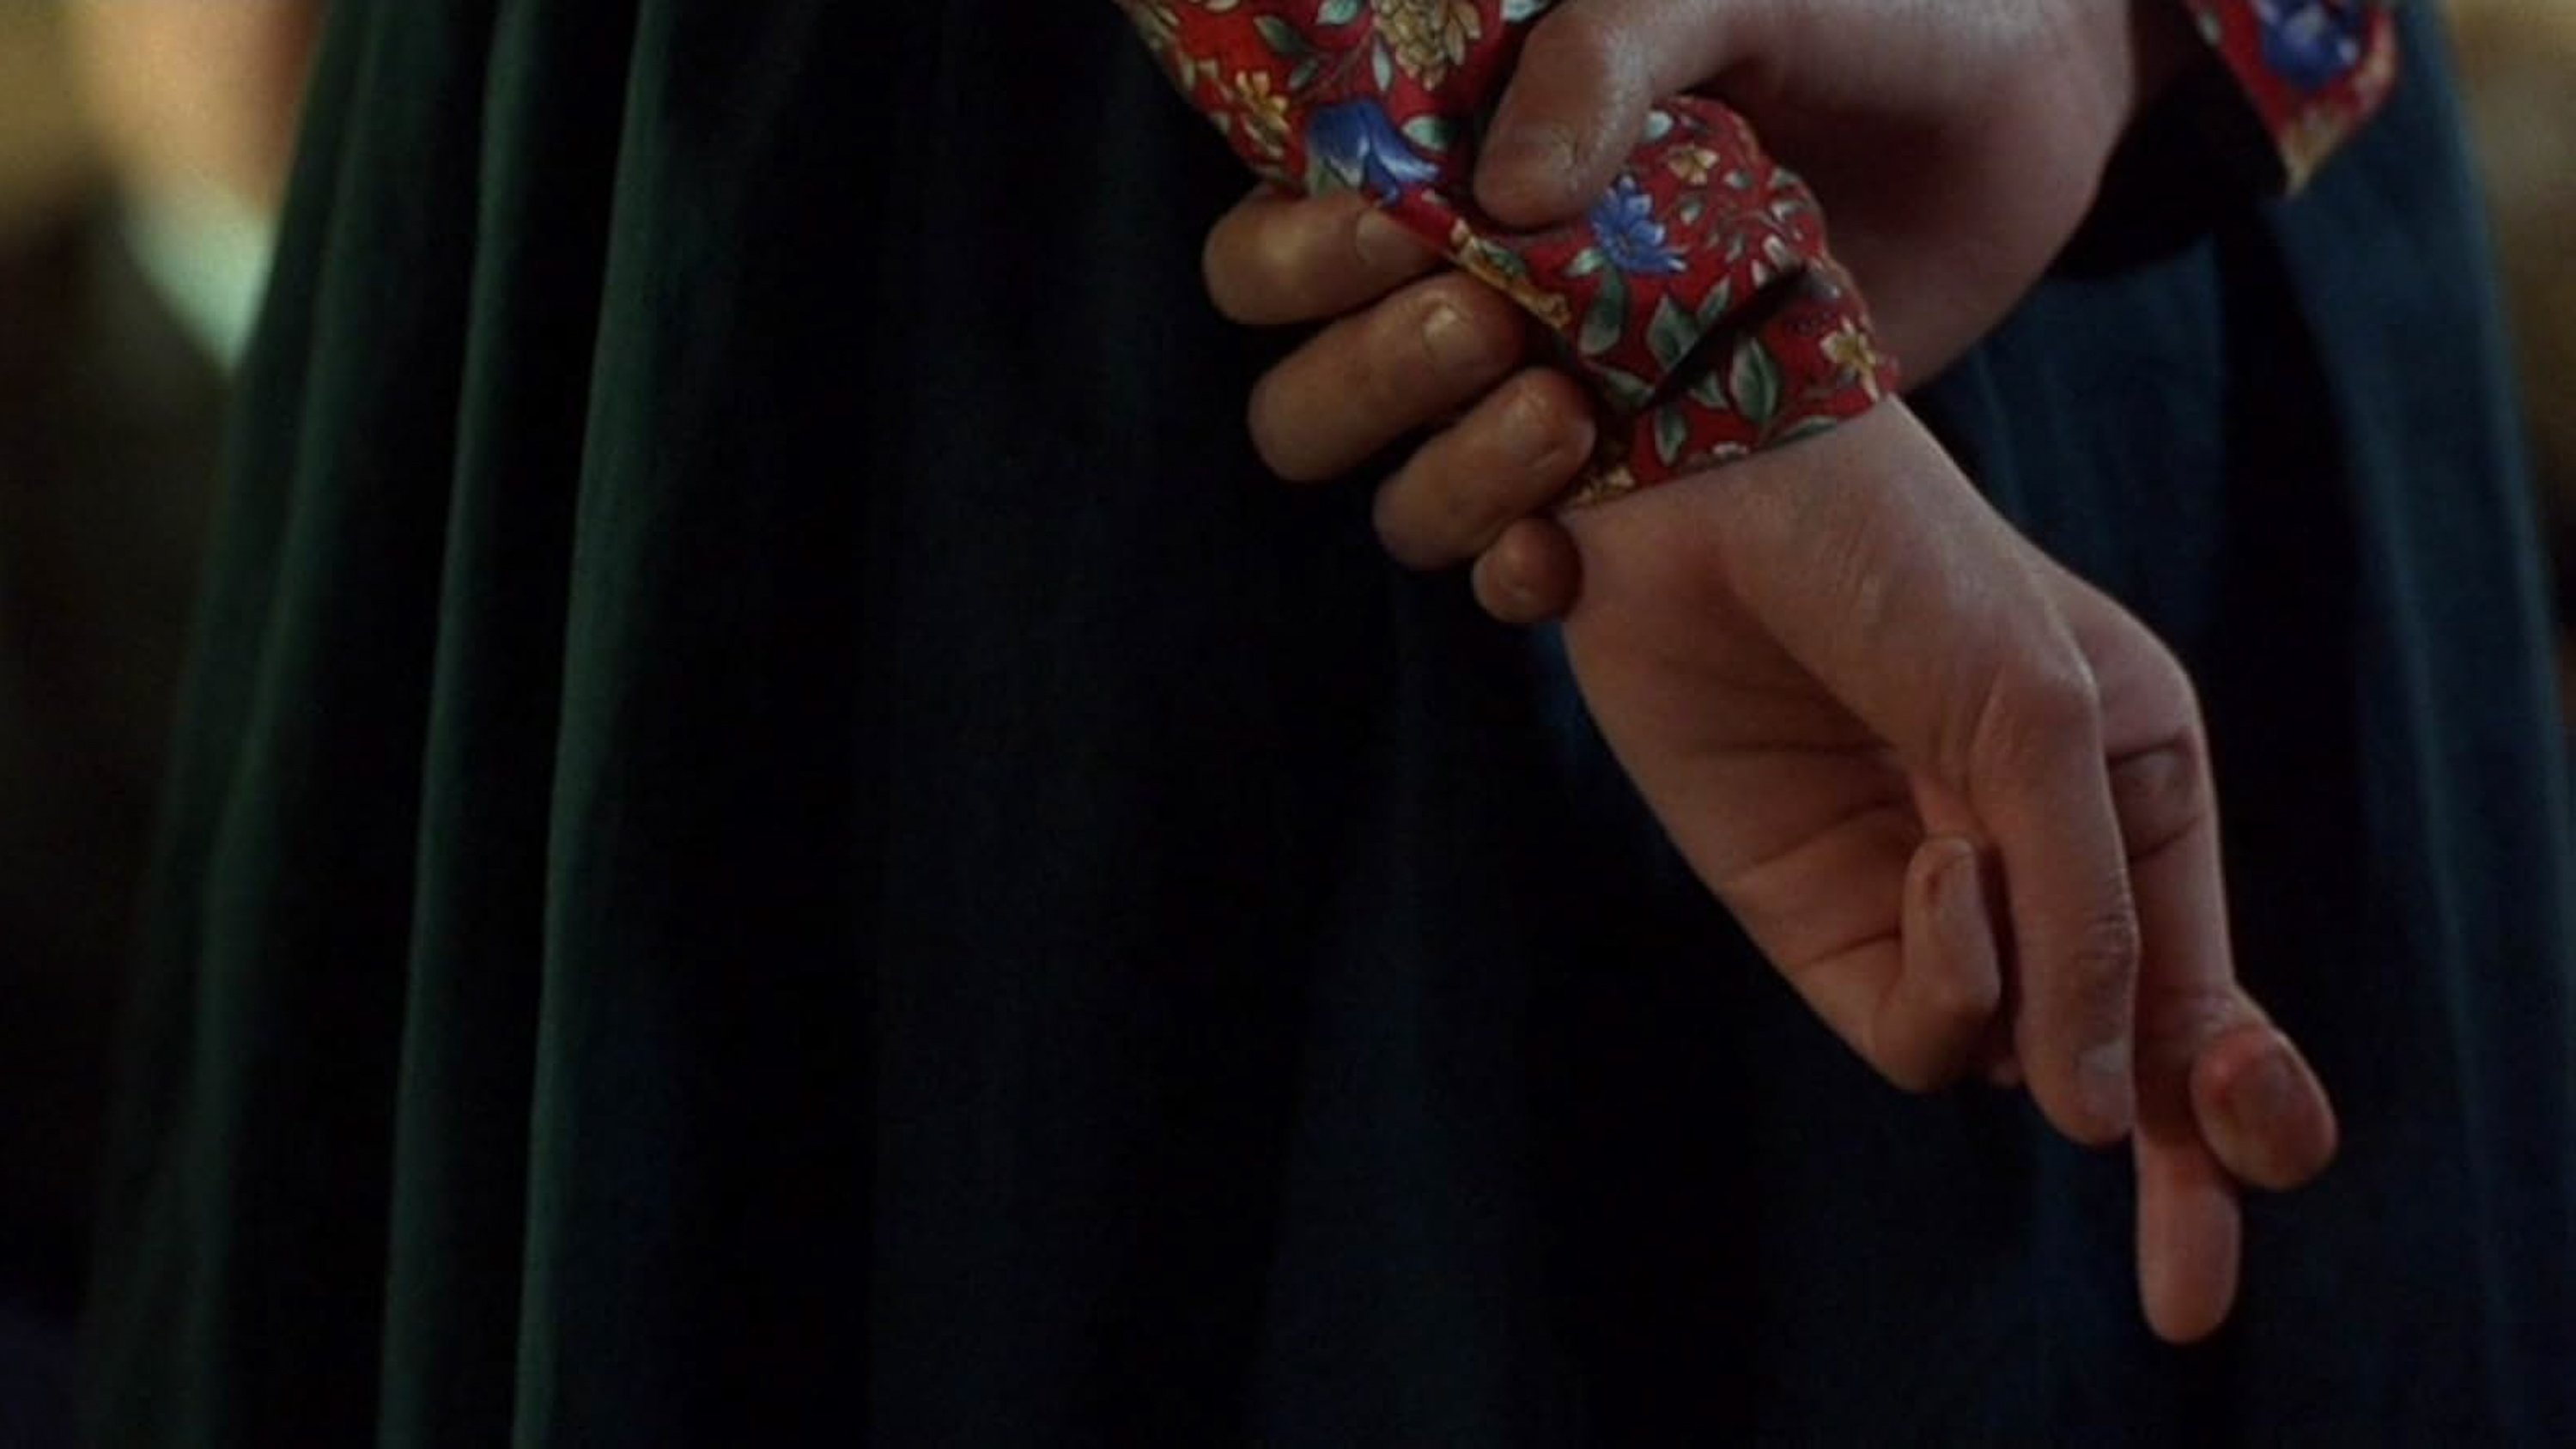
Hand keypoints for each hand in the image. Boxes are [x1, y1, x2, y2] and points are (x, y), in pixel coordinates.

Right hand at [1201, 0, 2203, 613]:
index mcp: (1444, 161)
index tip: (1401, 227)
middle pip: (1302, 384)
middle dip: (1365, 372)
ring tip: (1563, 412)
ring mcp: (1548, 392)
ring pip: (1395, 488)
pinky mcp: (1638, 485)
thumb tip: (1501, 193)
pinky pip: (1512, 566)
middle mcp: (1467, 288)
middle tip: (1491, 320)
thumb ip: (1612, 47)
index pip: (1273, 235)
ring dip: (1442, 473)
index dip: (1298, 253)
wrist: (2021, 114)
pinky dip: (1512, 575)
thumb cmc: (1869, 12)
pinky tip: (1563, 557)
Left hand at [1552, 400, 2337, 1342]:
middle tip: (2183, 1298)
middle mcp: (2039, 858)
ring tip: (1959, 854)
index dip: (2243, 1099)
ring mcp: (1927, 896)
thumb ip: (2087, 916)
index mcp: (2138, 788)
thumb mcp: (2040, 720)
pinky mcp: (1816, 915)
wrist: (1705, 494)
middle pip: (2121, 1063)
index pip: (2204, 982)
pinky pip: (1908, 1024)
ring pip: (2007, 1054)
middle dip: (2174, 1175)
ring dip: (2014, 990)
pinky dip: (1943, 979)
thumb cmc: (1903, 565)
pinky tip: (1927, 871)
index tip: (2263, 1149)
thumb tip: (2105, 1120)